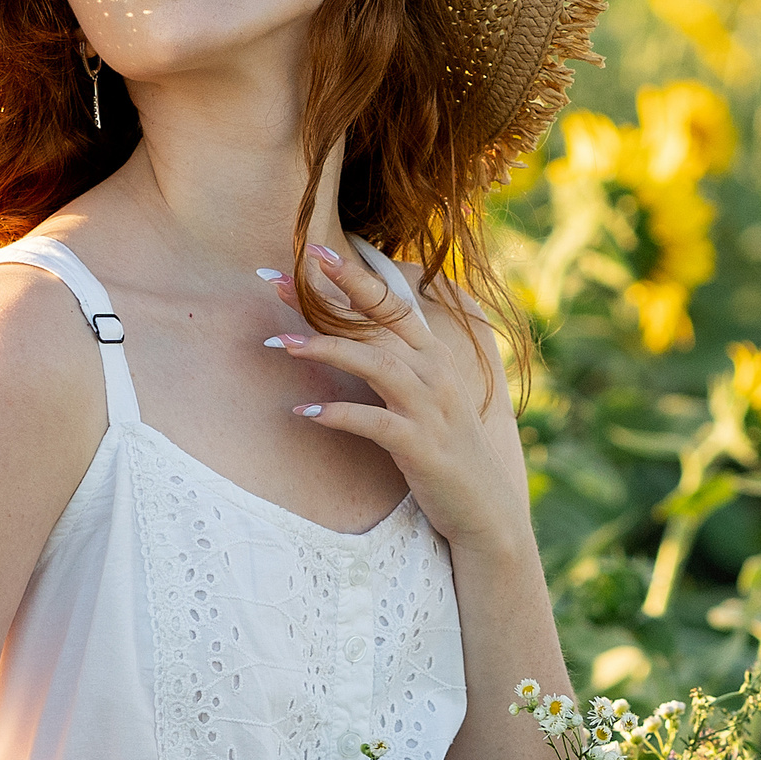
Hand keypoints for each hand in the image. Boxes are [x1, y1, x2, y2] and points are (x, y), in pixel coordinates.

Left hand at [265, 245, 533, 555]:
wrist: (483, 509)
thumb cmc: (445, 449)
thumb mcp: (426, 398)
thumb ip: (397, 364)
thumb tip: (353, 338)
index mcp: (434, 355)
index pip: (390, 303)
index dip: (353, 276)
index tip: (312, 250)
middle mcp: (434, 372)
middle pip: (375, 323)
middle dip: (325, 297)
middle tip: (277, 279)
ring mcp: (429, 408)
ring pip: (373, 364)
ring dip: (323, 349)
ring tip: (278, 343)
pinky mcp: (420, 446)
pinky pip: (373, 423)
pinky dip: (338, 416)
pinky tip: (304, 415)